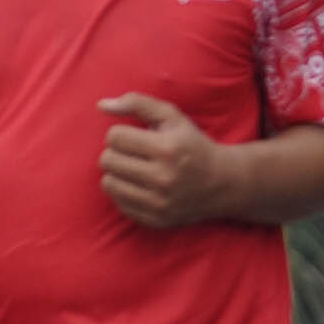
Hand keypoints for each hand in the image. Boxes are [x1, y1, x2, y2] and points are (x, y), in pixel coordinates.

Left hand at [97, 94, 229, 231]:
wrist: (223, 183)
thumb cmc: (192, 145)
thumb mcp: (172, 117)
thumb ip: (137, 103)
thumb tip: (101, 105)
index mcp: (166, 149)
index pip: (114, 137)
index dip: (121, 133)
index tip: (134, 137)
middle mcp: (162, 178)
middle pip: (107, 160)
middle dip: (116, 152)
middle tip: (133, 153)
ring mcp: (158, 203)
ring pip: (108, 183)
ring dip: (116, 173)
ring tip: (133, 168)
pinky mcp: (155, 220)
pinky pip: (118, 203)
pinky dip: (124, 192)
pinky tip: (139, 185)